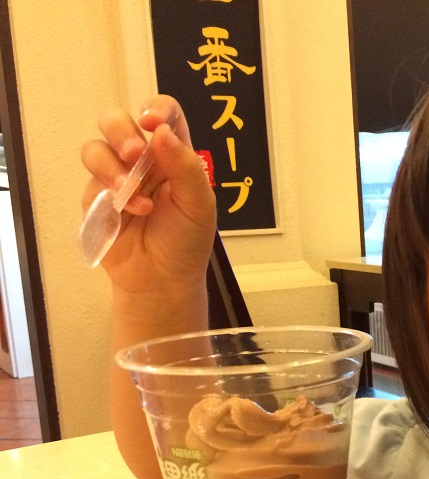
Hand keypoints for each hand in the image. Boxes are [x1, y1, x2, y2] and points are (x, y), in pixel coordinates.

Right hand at [80, 95, 216, 296]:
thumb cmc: (187, 240)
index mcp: (172, 154)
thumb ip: (185, 167)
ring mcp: (116, 178)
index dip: (155, 108)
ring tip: (130, 193)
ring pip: (94, 148)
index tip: (151, 122)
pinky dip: (109, 196)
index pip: (162, 114)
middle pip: (115, 121)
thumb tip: (161, 131)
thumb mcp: (199, 204)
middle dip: (120, 132)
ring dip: (110, 166)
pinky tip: (131, 213)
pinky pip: (89, 184)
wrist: (164, 280)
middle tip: (135, 155)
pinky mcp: (96, 200)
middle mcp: (142, 160)